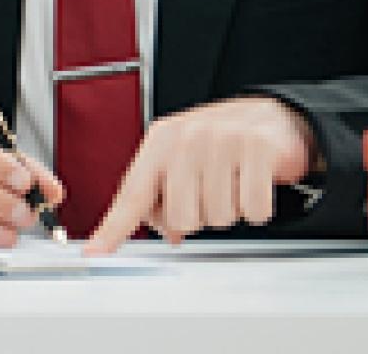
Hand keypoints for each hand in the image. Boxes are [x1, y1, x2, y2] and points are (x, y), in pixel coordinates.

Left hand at [83, 96, 317, 253]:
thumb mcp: (183, 160)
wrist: (272, 115)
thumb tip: (167, 233)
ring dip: (230, 209)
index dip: (113, 228)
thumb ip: (165, 196)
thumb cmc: (222, 141)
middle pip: (180, 219)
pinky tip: (254, 181)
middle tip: (212, 190)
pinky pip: (253, 210)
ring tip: (234, 182)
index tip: (95, 252)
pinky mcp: (257, 148)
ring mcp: (222, 141)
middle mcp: (187, 138)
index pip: (133, 194)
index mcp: (160, 141)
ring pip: (218, 218)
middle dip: (200, 215)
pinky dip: (257, 207)